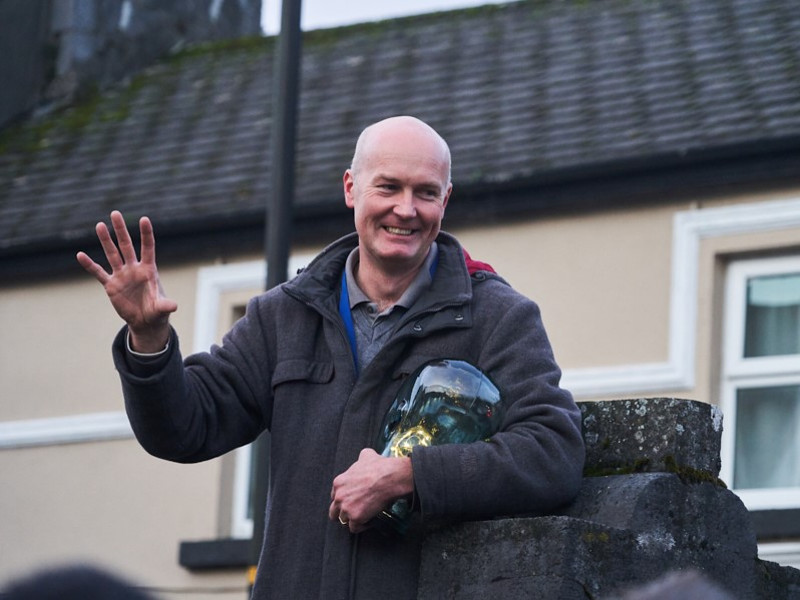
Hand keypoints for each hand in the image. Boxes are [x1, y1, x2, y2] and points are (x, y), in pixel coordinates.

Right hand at [76, 211, 176, 351]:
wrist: (145, 321)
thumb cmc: (157, 311)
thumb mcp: (161, 309)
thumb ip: (165, 305)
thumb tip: (173, 306)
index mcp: (149, 270)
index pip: (147, 247)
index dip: (146, 234)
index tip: (144, 219)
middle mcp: (134, 268)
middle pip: (126, 245)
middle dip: (121, 230)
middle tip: (115, 213)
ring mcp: (122, 275)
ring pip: (112, 254)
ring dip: (106, 241)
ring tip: (100, 225)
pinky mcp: (111, 285)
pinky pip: (99, 273)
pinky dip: (90, 265)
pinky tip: (80, 255)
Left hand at [328, 448, 412, 532]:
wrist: (390, 478)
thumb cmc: (379, 467)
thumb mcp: (366, 455)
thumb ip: (361, 458)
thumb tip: (364, 456)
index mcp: (338, 482)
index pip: (335, 496)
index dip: (343, 498)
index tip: (352, 500)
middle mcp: (339, 496)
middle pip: (334, 511)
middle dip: (342, 512)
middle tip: (354, 511)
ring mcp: (346, 508)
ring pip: (344, 520)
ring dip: (353, 519)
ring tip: (364, 517)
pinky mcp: (356, 518)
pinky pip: (355, 528)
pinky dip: (361, 527)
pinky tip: (369, 521)